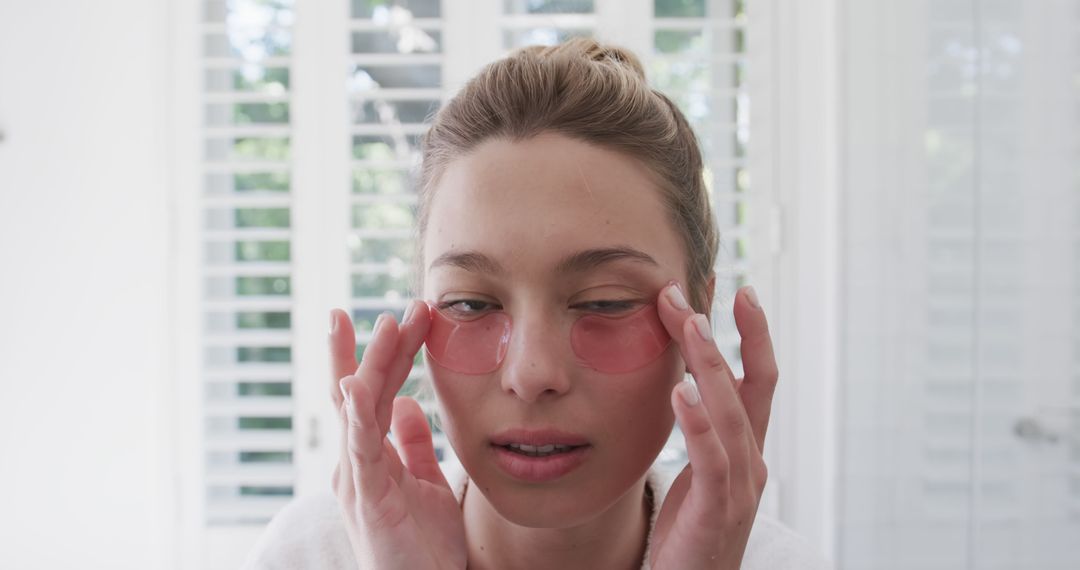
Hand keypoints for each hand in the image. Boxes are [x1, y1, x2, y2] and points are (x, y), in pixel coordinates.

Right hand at [328, 302, 466, 568]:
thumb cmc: (422, 547)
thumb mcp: (425, 483)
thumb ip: (413, 444)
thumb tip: (407, 403)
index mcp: (371, 455)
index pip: (377, 392)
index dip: (390, 354)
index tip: (406, 317)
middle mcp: (357, 460)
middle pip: (361, 391)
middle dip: (376, 347)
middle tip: (394, 307)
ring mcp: (356, 477)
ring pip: (359, 408)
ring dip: (372, 364)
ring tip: (385, 325)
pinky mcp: (366, 496)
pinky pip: (360, 448)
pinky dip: (356, 414)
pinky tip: (355, 383)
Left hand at [649, 284, 776, 569]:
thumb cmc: (689, 536)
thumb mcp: (699, 474)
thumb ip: (700, 432)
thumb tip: (687, 383)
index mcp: (747, 449)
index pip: (756, 380)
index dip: (753, 335)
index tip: (738, 292)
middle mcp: (752, 462)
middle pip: (749, 386)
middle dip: (725, 335)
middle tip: (690, 295)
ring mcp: (739, 488)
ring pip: (732, 414)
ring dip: (710, 365)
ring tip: (690, 325)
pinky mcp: (717, 512)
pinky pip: (712, 460)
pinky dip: (699, 423)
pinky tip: (681, 391)